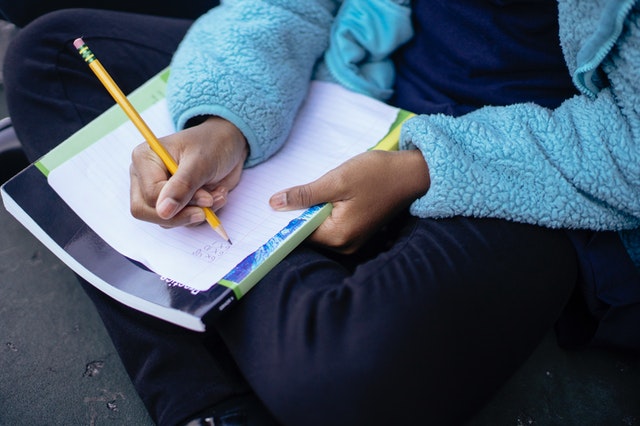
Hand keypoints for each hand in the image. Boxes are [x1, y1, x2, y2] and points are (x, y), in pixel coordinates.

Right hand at [129, 116, 247, 226]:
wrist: (229, 144)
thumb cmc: (213, 144)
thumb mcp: (201, 162)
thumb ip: (182, 186)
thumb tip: (164, 212)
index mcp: (144, 159)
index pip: (150, 195)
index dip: (177, 202)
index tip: (206, 199)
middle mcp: (145, 177)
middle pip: (147, 212)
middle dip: (182, 215)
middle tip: (208, 208)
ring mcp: (158, 192)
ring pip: (166, 220)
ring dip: (197, 213)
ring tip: (217, 195)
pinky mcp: (173, 203)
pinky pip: (182, 221)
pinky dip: (202, 214)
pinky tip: (216, 196)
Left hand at [269, 149, 429, 252]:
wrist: (411, 174)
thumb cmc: (377, 174)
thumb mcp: (336, 180)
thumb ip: (304, 195)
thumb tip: (274, 204)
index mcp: (338, 236)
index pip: (299, 234)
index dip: (285, 219)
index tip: (274, 205)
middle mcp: (345, 246)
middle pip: (308, 233)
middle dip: (300, 213)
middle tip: (299, 190)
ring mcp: (353, 241)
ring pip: (319, 228)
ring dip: (314, 210)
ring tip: (322, 190)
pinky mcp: (358, 233)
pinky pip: (332, 226)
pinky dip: (326, 211)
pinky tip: (331, 195)